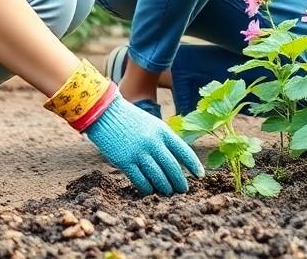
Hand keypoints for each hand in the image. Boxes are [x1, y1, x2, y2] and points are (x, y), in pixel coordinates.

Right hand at [85, 93, 202, 194]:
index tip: (200, 176)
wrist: (106, 113)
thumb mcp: (152, 125)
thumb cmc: (131, 120)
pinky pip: (140, 180)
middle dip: (179, 181)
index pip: (184, 151)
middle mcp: (153, 142)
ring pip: (158, 176)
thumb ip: (164, 140)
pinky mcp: (125, 161)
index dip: (194, 165)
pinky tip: (150, 190)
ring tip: (168, 192)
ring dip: (165, 187)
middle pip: (172, 167)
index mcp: (163, 131)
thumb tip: (176, 161)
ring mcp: (139, 152)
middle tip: (183, 190)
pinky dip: (147, 188)